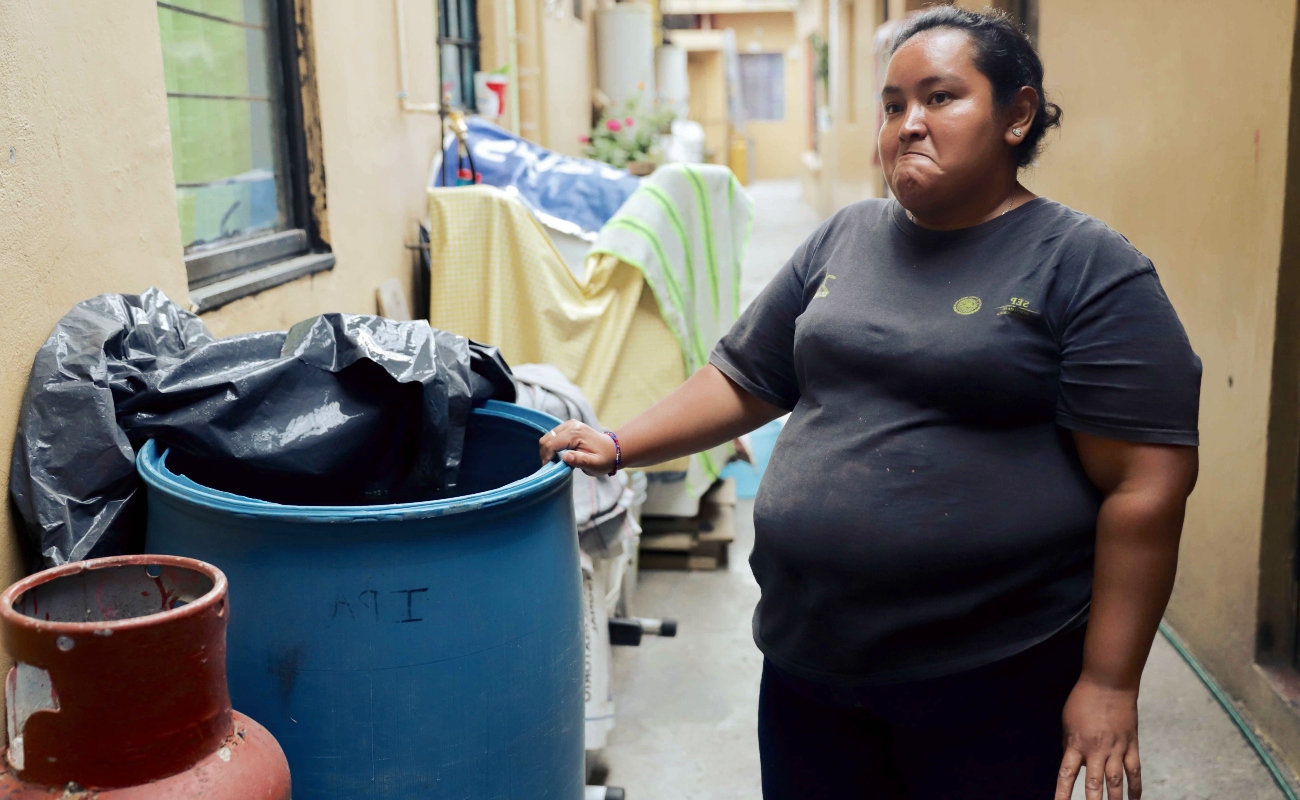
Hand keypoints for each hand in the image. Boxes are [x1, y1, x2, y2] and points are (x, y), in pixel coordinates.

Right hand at [538, 419, 617, 476]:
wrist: (613, 450)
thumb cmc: (604, 459)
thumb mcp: (595, 464)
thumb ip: (580, 461)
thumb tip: (565, 456)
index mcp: (576, 433)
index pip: (551, 444)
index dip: (546, 457)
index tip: (549, 469)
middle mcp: (571, 425)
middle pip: (546, 438)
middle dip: (545, 453)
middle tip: (550, 467)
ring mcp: (569, 424)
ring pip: (547, 436)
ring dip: (547, 450)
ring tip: (554, 462)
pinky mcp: (568, 426)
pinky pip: (553, 435)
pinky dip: (551, 445)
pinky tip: (558, 455)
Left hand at [1056, 679, 1141, 799]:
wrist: (1109, 684)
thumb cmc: (1083, 700)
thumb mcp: (1067, 721)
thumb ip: (1070, 744)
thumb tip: (1074, 764)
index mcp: (1076, 744)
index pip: (1066, 774)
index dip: (1062, 793)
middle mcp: (1096, 750)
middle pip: (1094, 783)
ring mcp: (1116, 749)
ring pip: (1116, 781)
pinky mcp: (1131, 746)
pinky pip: (1134, 771)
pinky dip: (1135, 788)